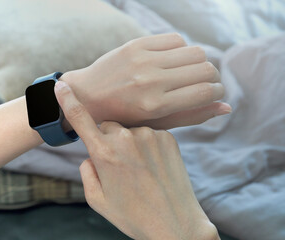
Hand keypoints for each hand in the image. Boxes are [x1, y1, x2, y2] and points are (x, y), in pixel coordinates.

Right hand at [55, 81, 219, 239]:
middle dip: (107, 139)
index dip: (67, 100)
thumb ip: (86, 171)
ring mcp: (150, 135)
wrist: (175, 223)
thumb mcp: (97, 200)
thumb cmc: (133, 215)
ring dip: (130, 143)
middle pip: (107, 126)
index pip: (80, 119)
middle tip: (119, 165)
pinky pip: (149, 133)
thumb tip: (90, 156)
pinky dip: (147, 145)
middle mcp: (126, 138)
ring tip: (140, 170)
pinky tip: (154, 166)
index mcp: (104, 153)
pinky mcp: (168, 137)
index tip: (60, 84)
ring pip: (129, 130)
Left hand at [61, 33, 230, 128]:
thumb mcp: (157, 124)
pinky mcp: (136, 44)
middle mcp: (151, 81)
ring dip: (199, 62)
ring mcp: (143, 60)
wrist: (88, 95)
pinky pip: (176, 40)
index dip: (218, 92)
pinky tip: (172, 61)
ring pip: (194, 51)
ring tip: (188, 73)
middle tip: (205, 83)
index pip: (206, 91)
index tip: (215, 93)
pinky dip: (181, 50)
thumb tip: (226, 107)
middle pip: (205, 68)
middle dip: (212, 77)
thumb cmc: (125, 116)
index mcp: (156, 106)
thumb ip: (192, 116)